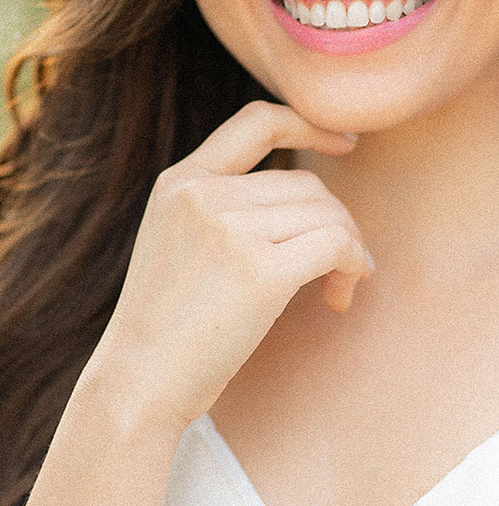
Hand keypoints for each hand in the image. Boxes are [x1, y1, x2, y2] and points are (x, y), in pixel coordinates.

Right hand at [87, 101, 372, 429]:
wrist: (138, 384)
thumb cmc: (168, 325)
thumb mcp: (176, 239)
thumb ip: (223, 206)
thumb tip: (311, 200)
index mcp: (180, 181)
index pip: (258, 121)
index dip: (311, 124)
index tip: (346, 141)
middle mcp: (203, 194)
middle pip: (308, 185)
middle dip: (337, 222)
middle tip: (342, 267)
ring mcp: (230, 230)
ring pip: (328, 215)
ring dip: (349, 251)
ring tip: (337, 289)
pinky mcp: (259, 273)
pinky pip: (337, 246)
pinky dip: (354, 265)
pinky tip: (340, 296)